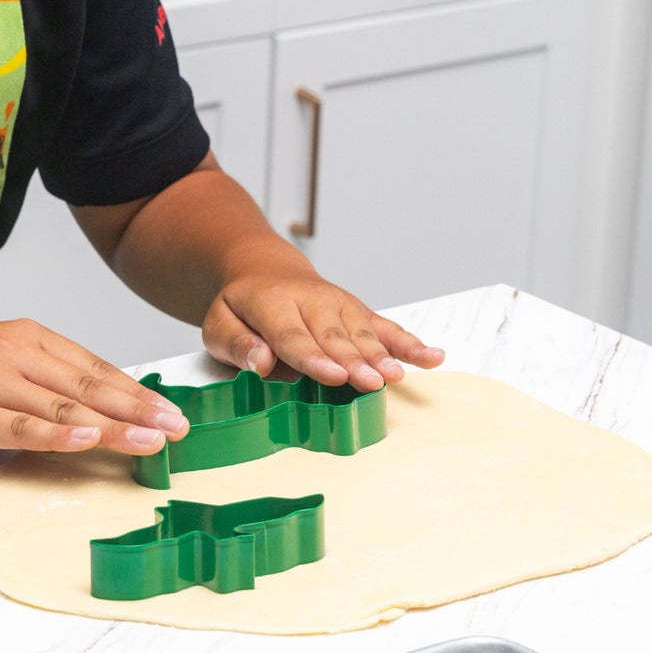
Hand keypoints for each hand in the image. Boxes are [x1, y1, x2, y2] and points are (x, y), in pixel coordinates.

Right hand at [0, 319, 189, 456]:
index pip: (94, 367)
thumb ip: (44, 382)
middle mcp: (12, 353)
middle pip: (88, 385)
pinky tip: (87, 440)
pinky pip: (20, 426)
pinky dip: (56, 434)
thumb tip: (99, 410)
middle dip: (139, 409)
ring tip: (150, 441)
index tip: (171, 411)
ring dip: (112, 426)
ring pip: (63, 406)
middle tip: (177, 429)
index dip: (137, 391)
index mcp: (26, 337)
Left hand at [203, 272, 444, 390]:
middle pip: (335, 336)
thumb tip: (260, 363)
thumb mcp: (218, 323)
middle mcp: (312, 301)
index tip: (334, 376)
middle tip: (372, 382)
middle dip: (355, 360)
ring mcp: (340, 305)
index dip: (315, 358)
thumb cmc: (241, 308)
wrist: (264, 270)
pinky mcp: (358, 313)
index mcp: (273, 303)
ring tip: (397, 375)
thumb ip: (236, 343)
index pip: (294, 336)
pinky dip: (410, 343)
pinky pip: (386, 328)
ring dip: (382, 355)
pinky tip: (433, 357)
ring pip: (363, 333)